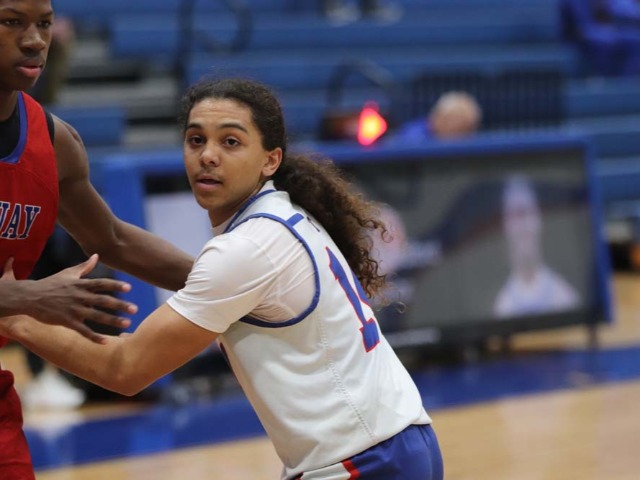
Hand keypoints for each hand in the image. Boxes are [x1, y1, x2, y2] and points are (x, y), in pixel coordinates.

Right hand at [1, 255, 135, 342]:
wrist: (29, 297)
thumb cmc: (50, 284)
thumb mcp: (67, 273)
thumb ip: (84, 267)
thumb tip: (97, 255)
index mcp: (80, 284)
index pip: (101, 284)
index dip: (116, 285)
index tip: (129, 288)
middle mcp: (79, 296)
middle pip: (103, 300)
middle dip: (120, 305)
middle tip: (135, 309)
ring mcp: (73, 309)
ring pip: (96, 316)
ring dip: (112, 320)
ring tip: (127, 323)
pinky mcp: (66, 321)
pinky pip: (83, 330)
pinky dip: (94, 336)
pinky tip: (106, 342)